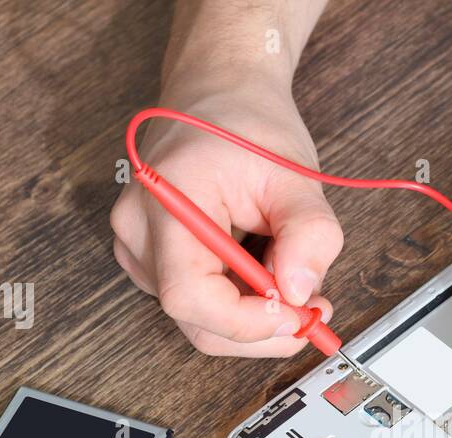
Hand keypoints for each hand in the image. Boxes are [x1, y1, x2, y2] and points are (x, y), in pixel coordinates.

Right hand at [110, 82, 342, 356]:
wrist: (217, 95)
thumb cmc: (248, 126)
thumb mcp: (296, 173)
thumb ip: (309, 234)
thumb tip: (300, 293)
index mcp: (168, 197)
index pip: (189, 295)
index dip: (246, 322)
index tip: (296, 316)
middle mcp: (139, 228)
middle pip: (197, 320)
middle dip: (264, 328)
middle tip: (314, 310)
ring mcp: (137, 248)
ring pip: (201, 319)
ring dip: (256, 314)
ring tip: (288, 271)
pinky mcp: (150, 260)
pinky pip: (198, 304)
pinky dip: (239, 302)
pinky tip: (260, 268)